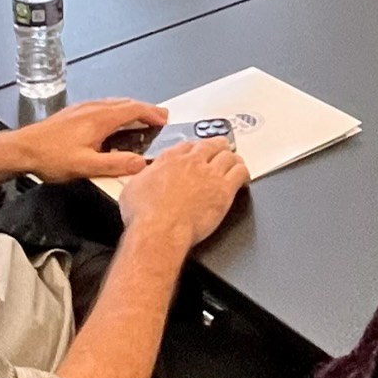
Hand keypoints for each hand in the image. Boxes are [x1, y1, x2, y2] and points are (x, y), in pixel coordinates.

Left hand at [7, 98, 165, 183]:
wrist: (23, 149)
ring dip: (131, 110)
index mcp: (100, 119)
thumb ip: (115, 164)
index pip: (134, 110)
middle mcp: (93, 109)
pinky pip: (103, 106)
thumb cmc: (51, 157)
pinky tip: (112, 122)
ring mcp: (83, 109)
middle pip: (126, 104)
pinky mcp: (74, 113)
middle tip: (158, 118)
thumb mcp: (86, 166)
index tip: (164, 119)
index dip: (152, 113)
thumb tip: (140, 163)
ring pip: (114, 104)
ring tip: (140, 120)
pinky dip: (116, 111)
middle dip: (145, 109)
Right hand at [118, 138, 248, 250]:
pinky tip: (244, 177)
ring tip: (235, 160)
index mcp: (170, 159)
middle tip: (221, 147)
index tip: (197, 150)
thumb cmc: (144, 215)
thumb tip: (143, 177)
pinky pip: (240, 173)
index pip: (188, 145)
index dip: (195, 147)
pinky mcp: (223, 190)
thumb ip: (143, 177)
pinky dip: (243, 173)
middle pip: (211, 145)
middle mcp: (192, 162)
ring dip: (233, 157)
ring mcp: (210, 174)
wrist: (159, 231)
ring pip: (229, 156)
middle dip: (217, 146)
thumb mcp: (133, 188)